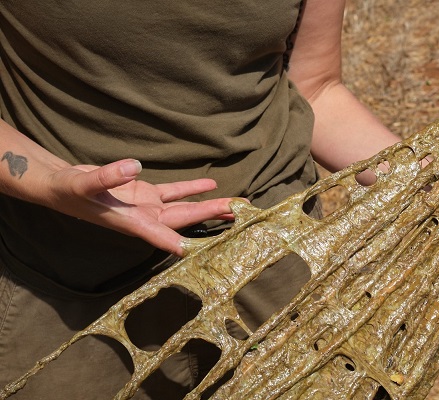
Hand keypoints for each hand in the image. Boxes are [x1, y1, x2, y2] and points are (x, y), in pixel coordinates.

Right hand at [45, 158, 234, 255]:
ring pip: (185, 207)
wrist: (62, 185)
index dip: (184, 243)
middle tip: (242, 216)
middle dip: (212, 217)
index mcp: (132, 222)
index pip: (162, 235)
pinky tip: (212, 186)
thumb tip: (136, 165)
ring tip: (237, 205)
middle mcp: (145, 217)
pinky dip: (193, 189)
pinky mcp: (146, 193)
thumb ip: (108, 176)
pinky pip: (175, 192)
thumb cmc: (68, 190)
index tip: (208, 251)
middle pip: (185, 219)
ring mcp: (148, 206)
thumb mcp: (83, 183)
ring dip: (209, 206)